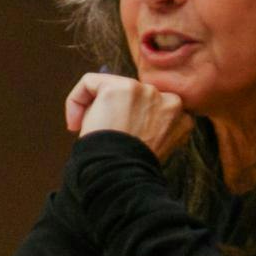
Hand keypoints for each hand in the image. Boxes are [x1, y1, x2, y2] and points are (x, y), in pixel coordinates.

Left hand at [64, 72, 192, 159]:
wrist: (120, 174)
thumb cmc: (129, 167)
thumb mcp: (152, 146)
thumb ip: (149, 126)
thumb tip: (125, 115)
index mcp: (180, 118)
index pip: (150, 108)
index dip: (128, 121)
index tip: (118, 140)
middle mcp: (170, 101)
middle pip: (132, 97)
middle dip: (113, 113)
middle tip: (102, 137)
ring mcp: (147, 92)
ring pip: (111, 88)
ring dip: (96, 109)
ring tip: (92, 132)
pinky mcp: (122, 87)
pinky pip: (89, 82)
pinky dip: (75, 100)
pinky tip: (75, 123)